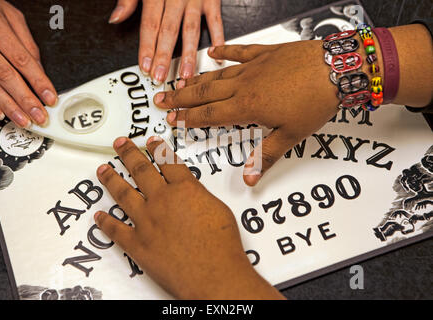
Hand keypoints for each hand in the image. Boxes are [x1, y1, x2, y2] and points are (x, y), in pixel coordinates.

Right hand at [0, 0, 56, 126]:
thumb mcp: (11, 16)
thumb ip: (26, 42)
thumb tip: (40, 69)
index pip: (22, 59)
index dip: (38, 81)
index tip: (49, 97)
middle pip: (6, 75)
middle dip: (25, 99)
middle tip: (38, 115)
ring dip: (8, 105)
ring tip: (23, 119)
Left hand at [94, 136, 282, 298]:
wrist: (213, 274)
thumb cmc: (221, 245)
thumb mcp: (219, 209)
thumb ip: (199, 196)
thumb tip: (191, 193)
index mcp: (183, 189)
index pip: (167, 161)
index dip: (158, 148)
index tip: (150, 142)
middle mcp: (161, 200)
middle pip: (140, 169)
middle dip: (128, 154)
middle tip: (120, 144)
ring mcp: (146, 221)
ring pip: (123, 193)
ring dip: (111, 179)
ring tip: (102, 169)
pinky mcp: (137, 244)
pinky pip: (116, 230)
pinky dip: (106, 222)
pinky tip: (99, 216)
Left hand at [109, 0, 223, 84]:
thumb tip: (115, 19)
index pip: (149, 25)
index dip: (147, 47)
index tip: (145, 66)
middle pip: (169, 30)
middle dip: (164, 56)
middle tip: (161, 76)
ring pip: (191, 29)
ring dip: (188, 54)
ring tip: (186, 73)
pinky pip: (215, 18)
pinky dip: (218, 36)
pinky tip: (216, 53)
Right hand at [153, 41, 339, 185]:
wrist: (336, 69)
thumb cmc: (316, 101)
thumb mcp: (291, 134)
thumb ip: (267, 155)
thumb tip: (250, 178)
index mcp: (248, 106)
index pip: (210, 115)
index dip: (190, 119)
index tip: (174, 120)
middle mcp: (245, 85)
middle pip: (205, 93)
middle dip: (182, 99)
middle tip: (162, 100)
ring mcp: (254, 67)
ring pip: (217, 74)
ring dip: (196, 80)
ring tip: (179, 83)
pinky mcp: (266, 53)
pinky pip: (240, 52)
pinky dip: (225, 52)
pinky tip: (213, 51)